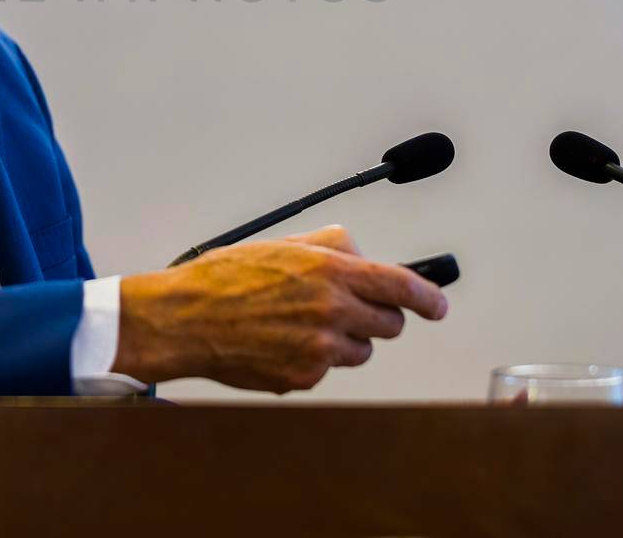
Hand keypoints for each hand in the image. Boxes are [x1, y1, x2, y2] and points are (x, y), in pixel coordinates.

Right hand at [111, 225, 448, 393]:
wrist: (185, 318)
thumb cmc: (226, 278)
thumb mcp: (283, 243)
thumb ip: (331, 246)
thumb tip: (362, 256)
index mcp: (328, 271)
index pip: (400, 286)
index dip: (428, 297)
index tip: (438, 305)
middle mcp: (330, 311)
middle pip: (389, 324)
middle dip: (379, 317)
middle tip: (353, 310)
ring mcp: (319, 349)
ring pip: (361, 351)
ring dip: (346, 340)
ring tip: (303, 324)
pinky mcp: (303, 378)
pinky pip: (328, 370)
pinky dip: (314, 359)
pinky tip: (282, 342)